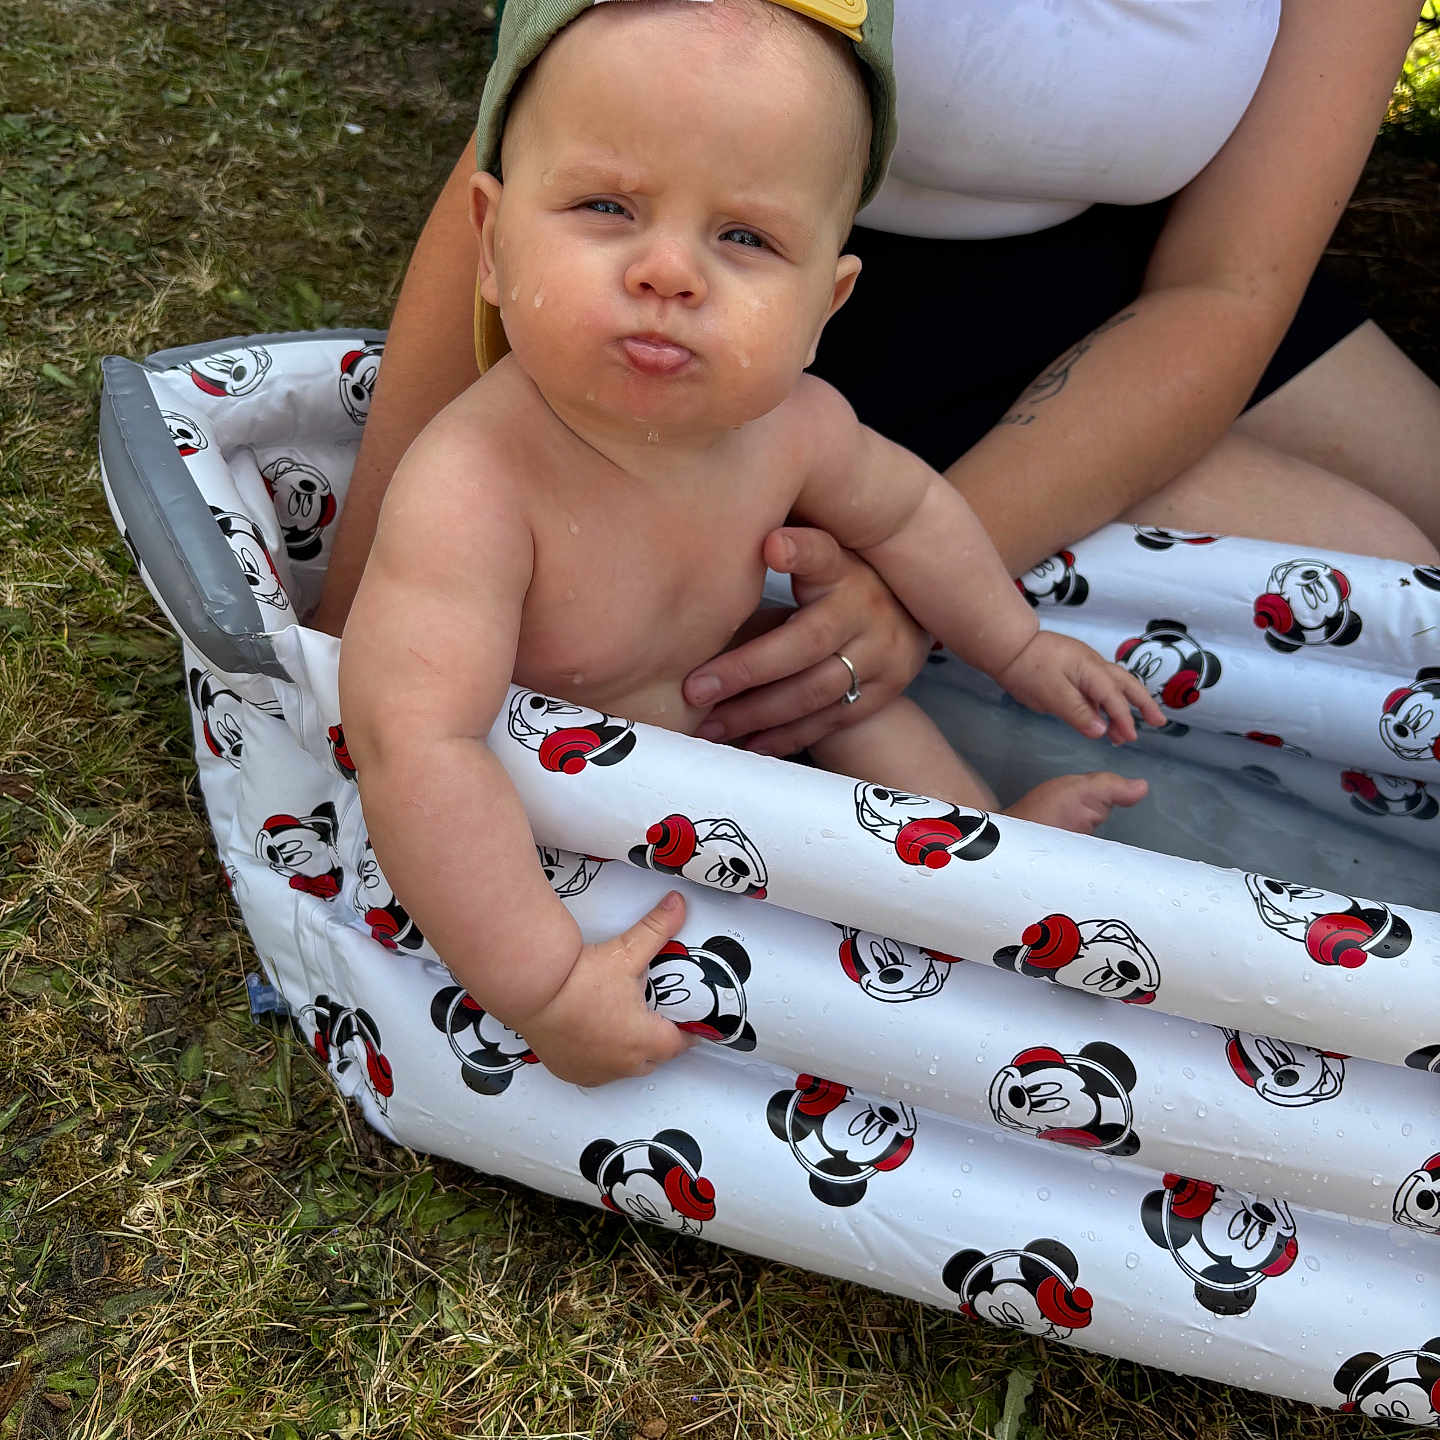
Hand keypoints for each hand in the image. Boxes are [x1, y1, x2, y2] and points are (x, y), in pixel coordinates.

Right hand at [517, 891, 694, 1086]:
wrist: (533, 990)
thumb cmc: (577, 980)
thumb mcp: (627, 951)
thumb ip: (657, 928)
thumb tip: (676, 907)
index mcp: (643, 1039)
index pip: (679, 1043)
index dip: (687, 1032)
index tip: (689, 1023)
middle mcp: (621, 1062)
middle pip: (653, 1059)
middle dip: (658, 1042)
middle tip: (656, 1019)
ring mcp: (594, 1070)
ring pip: (623, 1068)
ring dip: (628, 1053)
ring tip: (625, 1026)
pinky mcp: (569, 1070)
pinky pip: (594, 1072)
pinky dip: (598, 1060)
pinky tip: (596, 1040)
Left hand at [684, 526, 930, 755]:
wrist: (903, 619)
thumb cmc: (829, 588)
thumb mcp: (812, 562)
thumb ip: (773, 555)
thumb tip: (700, 537)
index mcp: (841, 567)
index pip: (822, 554)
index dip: (800, 551)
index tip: (771, 545)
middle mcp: (867, 608)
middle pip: (807, 643)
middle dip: (746, 670)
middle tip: (695, 690)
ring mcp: (883, 654)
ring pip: (815, 691)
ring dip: (757, 713)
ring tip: (710, 725)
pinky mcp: (885, 692)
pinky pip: (830, 720)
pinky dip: (786, 735)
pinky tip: (748, 742)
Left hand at [996, 631, 1164, 743]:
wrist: (1009, 646)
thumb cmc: (1028, 669)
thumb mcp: (1052, 695)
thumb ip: (1077, 713)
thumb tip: (1102, 730)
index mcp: (1091, 670)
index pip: (1114, 698)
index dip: (1124, 719)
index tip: (1131, 737)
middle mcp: (1094, 666)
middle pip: (1127, 685)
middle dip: (1144, 704)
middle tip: (1159, 723)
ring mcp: (1085, 666)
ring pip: (1113, 687)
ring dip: (1124, 707)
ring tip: (1128, 732)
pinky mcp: (1074, 670)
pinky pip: (1098, 688)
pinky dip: (1106, 704)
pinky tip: (1103, 720)